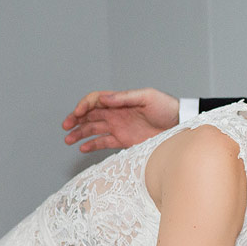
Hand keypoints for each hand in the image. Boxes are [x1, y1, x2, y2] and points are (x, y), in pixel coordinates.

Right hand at [62, 88, 179, 151]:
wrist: (181, 125)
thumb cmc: (167, 108)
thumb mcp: (147, 97)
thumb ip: (125, 98)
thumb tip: (103, 98)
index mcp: (120, 101)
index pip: (95, 101)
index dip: (84, 106)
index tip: (77, 113)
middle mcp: (116, 114)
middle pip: (89, 115)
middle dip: (75, 119)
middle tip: (65, 126)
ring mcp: (119, 127)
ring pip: (93, 129)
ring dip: (79, 133)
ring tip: (68, 140)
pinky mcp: (124, 140)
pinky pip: (104, 142)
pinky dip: (92, 145)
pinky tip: (82, 148)